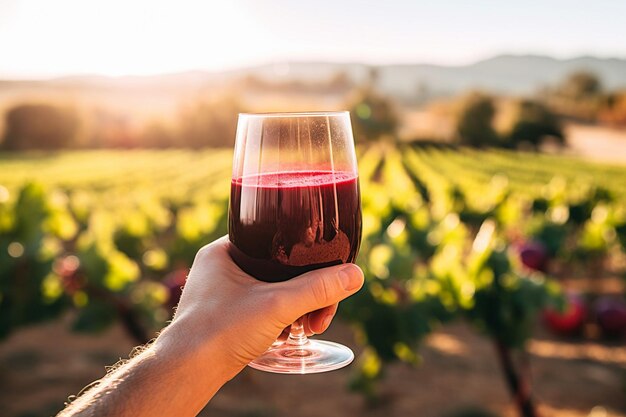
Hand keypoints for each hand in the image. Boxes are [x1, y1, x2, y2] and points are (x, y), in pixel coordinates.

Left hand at [159, 236, 363, 378]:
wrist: (187, 372)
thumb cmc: (220, 332)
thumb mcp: (277, 305)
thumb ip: (317, 289)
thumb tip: (355, 275)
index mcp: (224, 249)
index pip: (280, 245)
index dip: (307, 264)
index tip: (324, 286)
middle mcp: (221, 266)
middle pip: (280, 271)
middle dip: (305, 295)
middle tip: (318, 317)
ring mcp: (222, 292)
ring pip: (273, 291)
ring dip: (295, 309)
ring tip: (304, 330)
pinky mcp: (226, 314)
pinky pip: (262, 308)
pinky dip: (279, 320)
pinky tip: (286, 336)